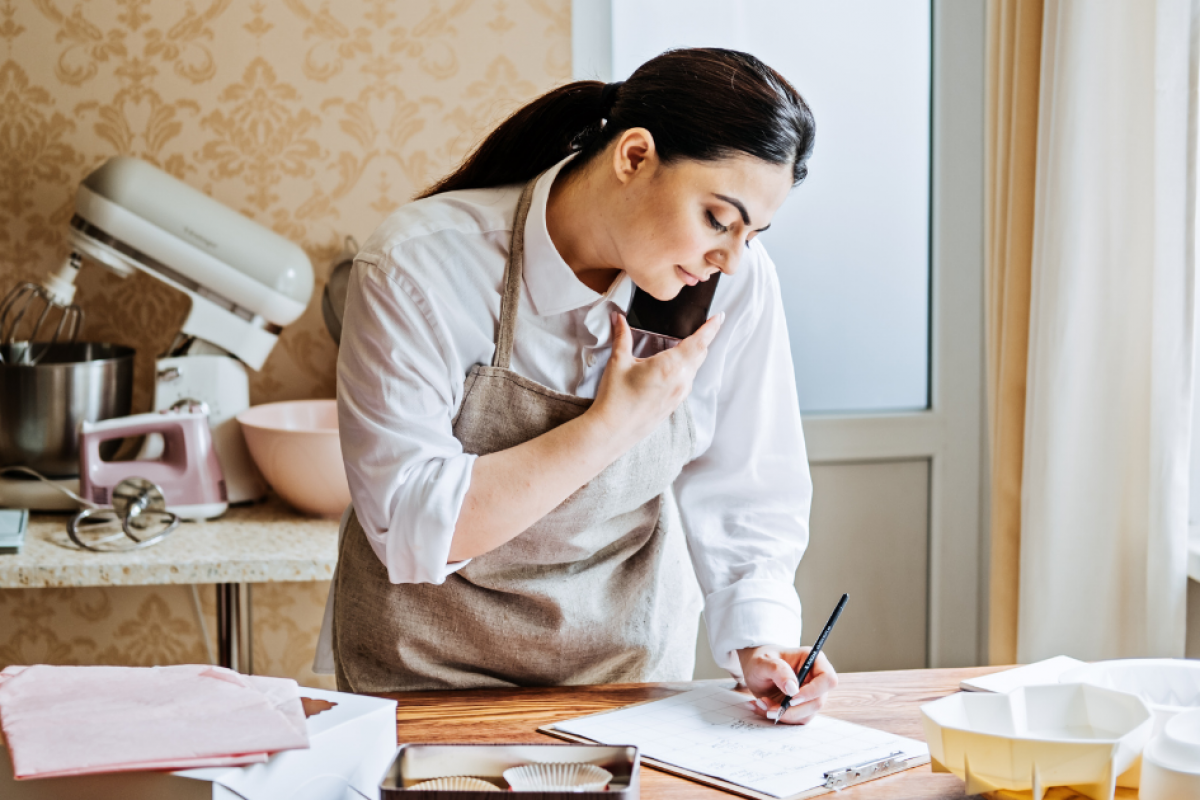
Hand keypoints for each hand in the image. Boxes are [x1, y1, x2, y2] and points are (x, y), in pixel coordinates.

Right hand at [588, 312, 722, 447]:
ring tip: (682, 345)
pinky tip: (670, 368)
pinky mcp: (674, 405)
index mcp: (670, 366)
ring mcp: (679, 395)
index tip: (719, 317)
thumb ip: (622, 337)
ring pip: (694, 369)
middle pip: (700, 354)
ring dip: (692, 355)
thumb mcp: (618, 362)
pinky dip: (684, 370)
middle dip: (702, 339)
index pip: (699, 342)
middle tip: (702, 326)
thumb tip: (619, 319)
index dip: (711, 328)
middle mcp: (681, 381)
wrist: (612, 431)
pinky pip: (686, 382)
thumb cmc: (615, 398)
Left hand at [737, 645, 837, 724]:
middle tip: (768, 706)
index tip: (792, 698)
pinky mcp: (802, 707)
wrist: (754, 670)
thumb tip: (793, 689)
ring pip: (807, 714)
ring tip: (761, 703)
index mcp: (812, 660)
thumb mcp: (763, 662)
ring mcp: (811, 694)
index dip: (813, 691)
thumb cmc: (760, 660)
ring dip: (783, 714)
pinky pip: (797, 719)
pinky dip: (779, 717)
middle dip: (792, 709)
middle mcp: (815, 678)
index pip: (827, 679)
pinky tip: (763, 707)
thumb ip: (778, 671)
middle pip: (818, 701)